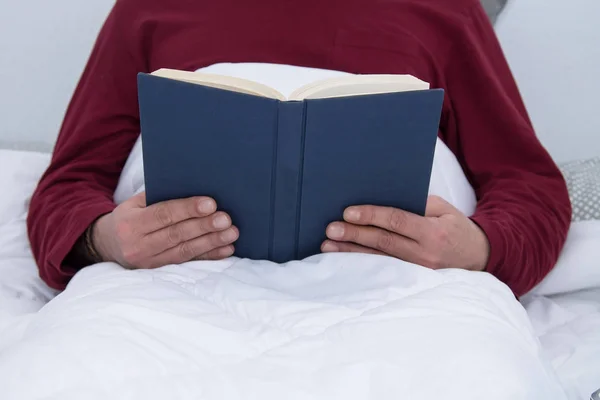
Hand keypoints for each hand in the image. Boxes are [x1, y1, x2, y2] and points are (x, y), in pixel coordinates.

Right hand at [92, 192, 237, 268]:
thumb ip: (159, 196)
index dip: (188, 209)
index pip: (163, 215)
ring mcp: (149, 262)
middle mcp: (138, 246)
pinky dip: (209, 256)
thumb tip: (193, 187)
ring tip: (231, 233)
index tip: (211, 204)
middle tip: (226, 219)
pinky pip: (188, 263)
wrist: (107, 245)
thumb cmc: (129, 217)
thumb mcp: (134, 203)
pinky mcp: (159, 272)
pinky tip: (226, 249)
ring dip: (211, 242)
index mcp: (131, 224)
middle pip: (176, 234)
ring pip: (184, 251)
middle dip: (204, 226)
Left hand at [321, 195, 489, 271]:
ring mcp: (418, 271)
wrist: (479, 257)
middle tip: (331, 229)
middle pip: (383, 243)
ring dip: (351, 252)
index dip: (371, 216)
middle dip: (354, 235)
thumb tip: (383, 199)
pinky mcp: (412, 280)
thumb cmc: (456, 227)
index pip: (397, 222)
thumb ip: (417, 204)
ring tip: (328, 246)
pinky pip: (384, 270)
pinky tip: (344, 259)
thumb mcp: (444, 209)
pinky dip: (362, 264)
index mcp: (433, 232)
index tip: (348, 212)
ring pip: (379, 260)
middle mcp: (424, 254)